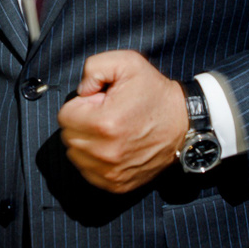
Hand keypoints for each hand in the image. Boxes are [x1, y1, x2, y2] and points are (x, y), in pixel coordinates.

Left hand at [56, 51, 189, 193]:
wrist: (183, 123)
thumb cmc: (154, 93)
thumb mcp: (127, 63)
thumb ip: (94, 67)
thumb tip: (81, 91)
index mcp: (103, 123)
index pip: (65, 116)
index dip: (82, 105)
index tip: (101, 102)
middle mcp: (105, 152)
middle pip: (68, 136)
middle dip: (82, 123)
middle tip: (106, 115)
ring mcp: (111, 172)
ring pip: (76, 155)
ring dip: (86, 142)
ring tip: (110, 131)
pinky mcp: (116, 184)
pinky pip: (88, 172)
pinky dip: (94, 160)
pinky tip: (112, 147)